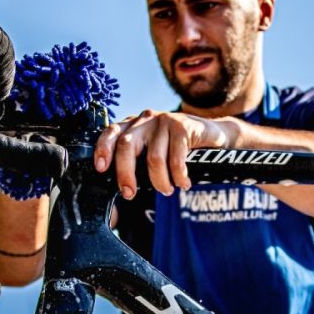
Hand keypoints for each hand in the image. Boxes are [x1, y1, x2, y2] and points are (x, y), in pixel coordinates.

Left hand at [93, 110, 238, 198]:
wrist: (213, 137)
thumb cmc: (178, 149)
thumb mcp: (154, 152)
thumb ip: (138, 162)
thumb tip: (122, 189)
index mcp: (133, 125)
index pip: (111, 132)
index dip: (103, 149)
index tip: (100, 168)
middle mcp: (146, 119)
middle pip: (127, 145)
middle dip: (125, 174)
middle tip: (130, 194)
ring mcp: (164, 120)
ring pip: (153, 158)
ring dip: (160, 181)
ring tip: (167, 190)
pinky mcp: (183, 126)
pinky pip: (175, 159)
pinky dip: (178, 177)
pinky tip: (184, 183)